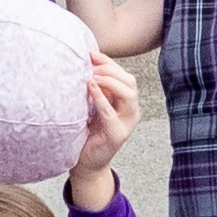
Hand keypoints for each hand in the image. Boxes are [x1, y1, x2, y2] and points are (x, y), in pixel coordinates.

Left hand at [68, 52, 139, 197]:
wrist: (85, 163)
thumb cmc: (86, 134)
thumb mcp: (91, 106)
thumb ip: (94, 89)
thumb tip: (85, 65)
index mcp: (125, 103)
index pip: (124, 76)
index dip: (110, 63)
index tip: (91, 54)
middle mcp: (130, 112)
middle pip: (130, 82)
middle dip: (110, 70)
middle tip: (90, 66)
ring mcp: (126, 124)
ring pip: (128, 94)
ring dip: (109, 81)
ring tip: (91, 78)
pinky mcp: (117, 135)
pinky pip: (111, 112)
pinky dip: (100, 97)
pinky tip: (90, 87)